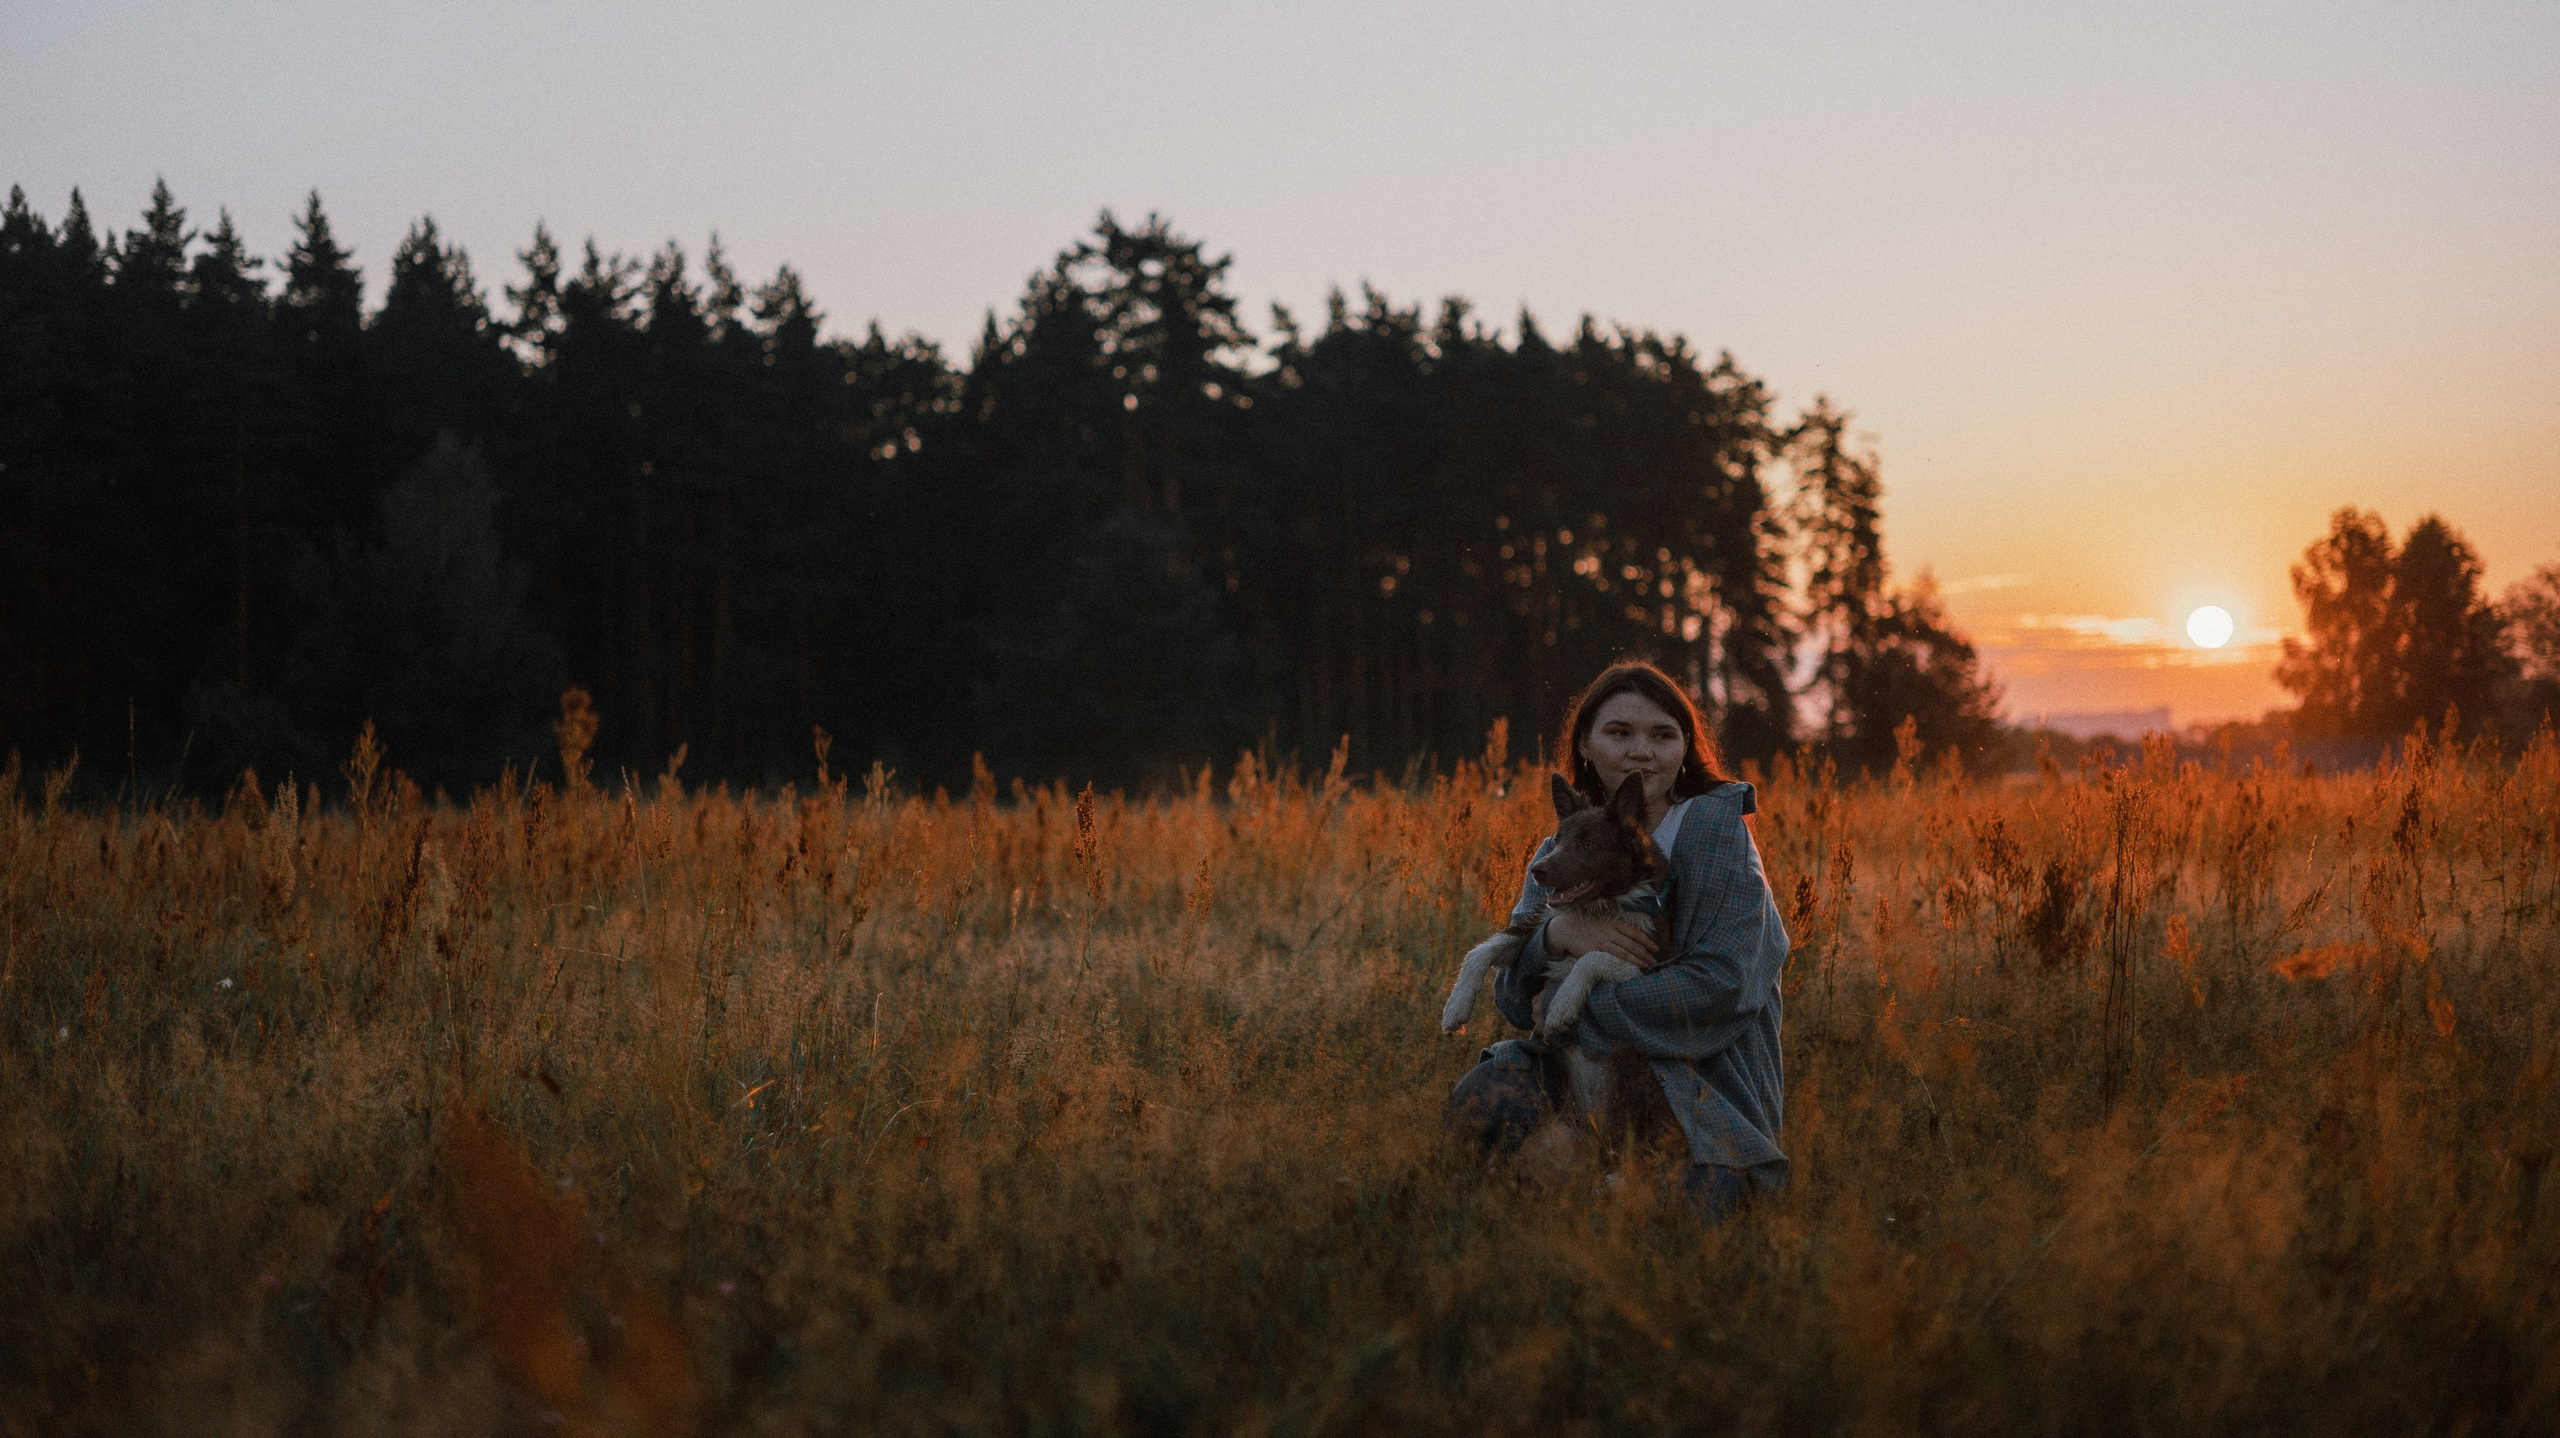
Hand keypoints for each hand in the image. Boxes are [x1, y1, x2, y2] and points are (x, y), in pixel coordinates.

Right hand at [1543, 910, 1658, 966]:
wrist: (1567, 928)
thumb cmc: (1588, 925)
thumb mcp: (1604, 921)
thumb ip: (1617, 928)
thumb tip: (1634, 938)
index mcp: (1614, 923)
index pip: (1635, 932)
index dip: (1647, 940)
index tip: (1656, 948)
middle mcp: (1610, 932)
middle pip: (1632, 944)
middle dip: (1645, 953)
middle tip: (1654, 960)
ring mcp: (1603, 943)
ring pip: (1624, 953)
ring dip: (1637, 960)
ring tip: (1646, 966)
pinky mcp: (1595, 952)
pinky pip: (1612, 959)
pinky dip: (1623, 964)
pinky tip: (1630, 969)